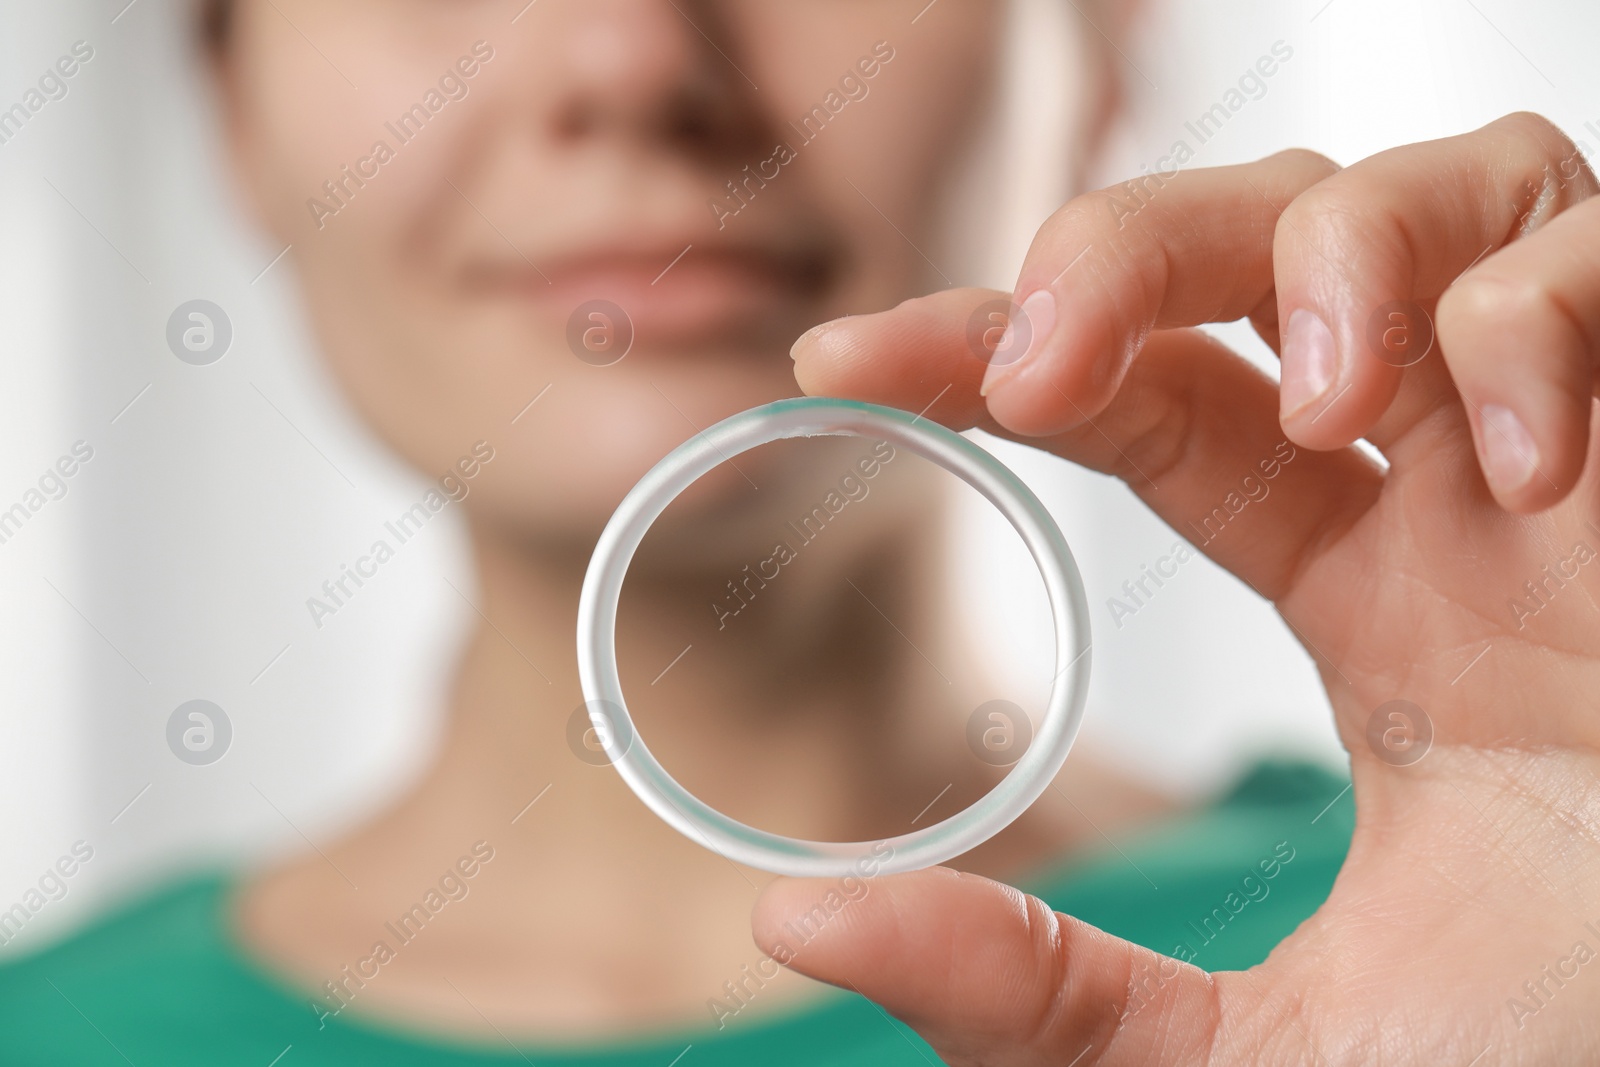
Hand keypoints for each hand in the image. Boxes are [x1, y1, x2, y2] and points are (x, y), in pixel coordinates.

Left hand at [759, 113, 1599, 1064]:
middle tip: (1035, 364)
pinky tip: (1524, 467)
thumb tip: (800, 918)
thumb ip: (1035, 985)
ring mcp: (1591, 443)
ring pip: (1438, 188)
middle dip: (1126, 249)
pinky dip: (1542, 318)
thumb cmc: (1547, 1062)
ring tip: (1329, 402)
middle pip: (1264, 239)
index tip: (839, 359)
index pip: (1150, 391)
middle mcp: (1468, 489)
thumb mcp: (1251, 1047)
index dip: (990, 350)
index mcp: (1370, 587)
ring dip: (1341, 247)